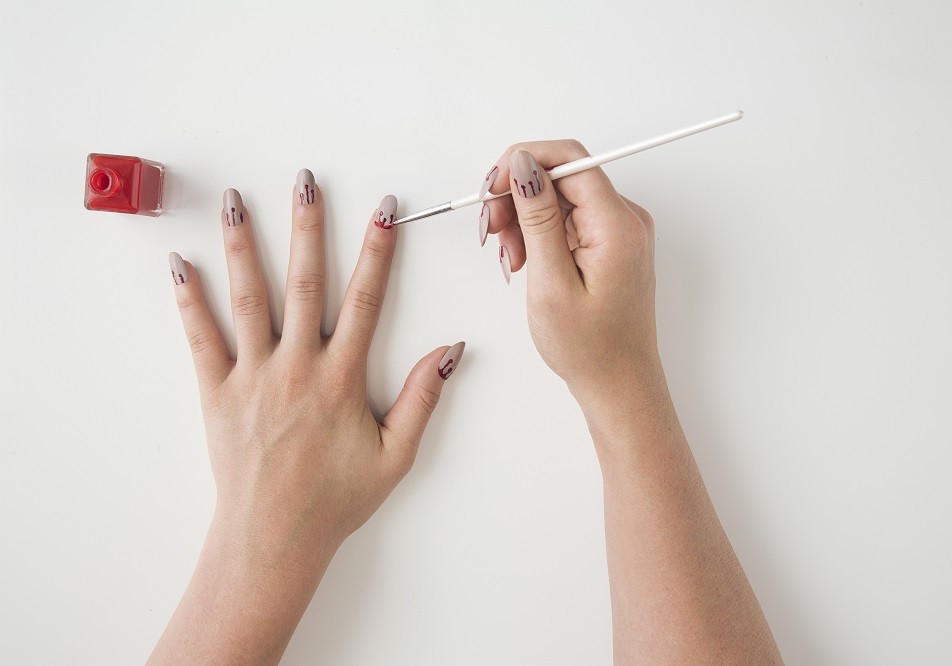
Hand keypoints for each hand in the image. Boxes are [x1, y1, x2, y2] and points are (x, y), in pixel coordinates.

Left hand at [153, 172, 463, 662]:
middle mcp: (296, 366)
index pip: (366, 300)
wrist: (273, 538)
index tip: (385, 211)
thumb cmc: (336, 500)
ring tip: (237, 202)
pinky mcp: (217, 392)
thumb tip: (450, 351)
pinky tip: (179, 263)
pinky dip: (189, 299)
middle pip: (304, 282)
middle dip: (307, 227)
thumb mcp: (395, 456)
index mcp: (341, 378)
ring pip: (249, 298)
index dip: (378, 251)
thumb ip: (423, 400)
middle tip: (306, 180)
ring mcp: (252, 376)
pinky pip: (201, 337)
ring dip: (244, 246)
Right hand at [478, 142, 661, 411]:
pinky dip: (538, 233)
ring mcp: (618, 229)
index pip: (568, 158)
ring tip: (511, 258)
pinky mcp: (608, 241)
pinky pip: (566, 218)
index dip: (521, 163)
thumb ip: (538, 218)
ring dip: (523, 218)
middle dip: (517, 194)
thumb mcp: (551, 283)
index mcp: (617, 225)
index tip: (492, 189)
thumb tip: (524, 166)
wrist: (618, 383)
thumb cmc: (591, 348)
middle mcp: (625, 219)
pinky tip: (525, 260)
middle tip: (491, 230)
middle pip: (560, 174)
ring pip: (558, 196)